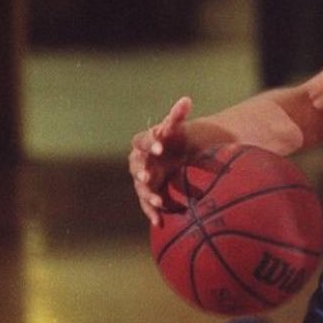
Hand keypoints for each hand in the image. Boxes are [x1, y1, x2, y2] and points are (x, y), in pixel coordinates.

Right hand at [128, 96, 192, 225]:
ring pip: (141, 188)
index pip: (142, 142)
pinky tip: (159, 223)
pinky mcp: (148, 192)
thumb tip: (186, 99)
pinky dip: (152, 213)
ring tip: (158, 202)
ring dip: (148, 195)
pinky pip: (147, 204)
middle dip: (142, 171)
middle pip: (136, 166)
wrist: (176, 155)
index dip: (150, 144)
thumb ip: (179, 115)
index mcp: (144, 142)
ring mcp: (142, 178)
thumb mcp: (177, 127)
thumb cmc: (174, 139)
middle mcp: (139, 160)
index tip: (160, 147)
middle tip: (148, 176)